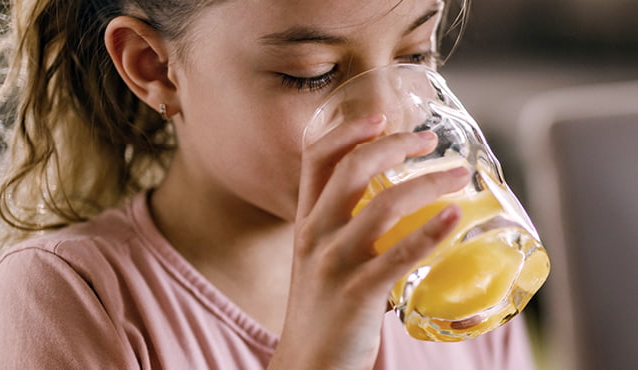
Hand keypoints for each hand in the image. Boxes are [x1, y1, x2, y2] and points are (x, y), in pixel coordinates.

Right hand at [268, 114, 468, 369]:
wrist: (308, 362)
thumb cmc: (322, 306)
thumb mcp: (319, 256)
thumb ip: (342, 226)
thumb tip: (390, 199)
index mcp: (305, 221)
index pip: (314, 158)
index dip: (346, 130)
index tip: (380, 116)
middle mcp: (314, 234)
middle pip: (350, 169)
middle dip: (393, 145)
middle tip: (429, 140)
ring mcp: (333, 263)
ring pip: (383, 205)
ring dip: (427, 183)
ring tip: (459, 176)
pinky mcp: (357, 294)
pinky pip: (398, 256)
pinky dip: (430, 233)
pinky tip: (454, 216)